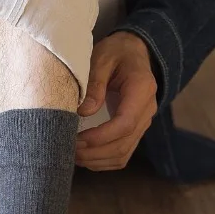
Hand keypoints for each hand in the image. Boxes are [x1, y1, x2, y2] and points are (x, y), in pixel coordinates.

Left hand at [76, 32, 157, 170]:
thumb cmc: (116, 52)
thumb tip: (83, 112)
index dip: (100, 137)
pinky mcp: (135, 130)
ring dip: (96, 160)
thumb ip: (94, 83)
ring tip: (72, 156)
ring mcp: (143, 122)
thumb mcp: (102, 58)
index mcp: (141, 89)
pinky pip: (122, 154)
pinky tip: (84, 157)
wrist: (133, 52)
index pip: (125, 123)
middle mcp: (146, 109)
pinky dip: (102, 161)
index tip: (77, 140)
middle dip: (94, 152)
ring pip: (123, 153)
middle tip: (67, 150)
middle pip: (123, 144)